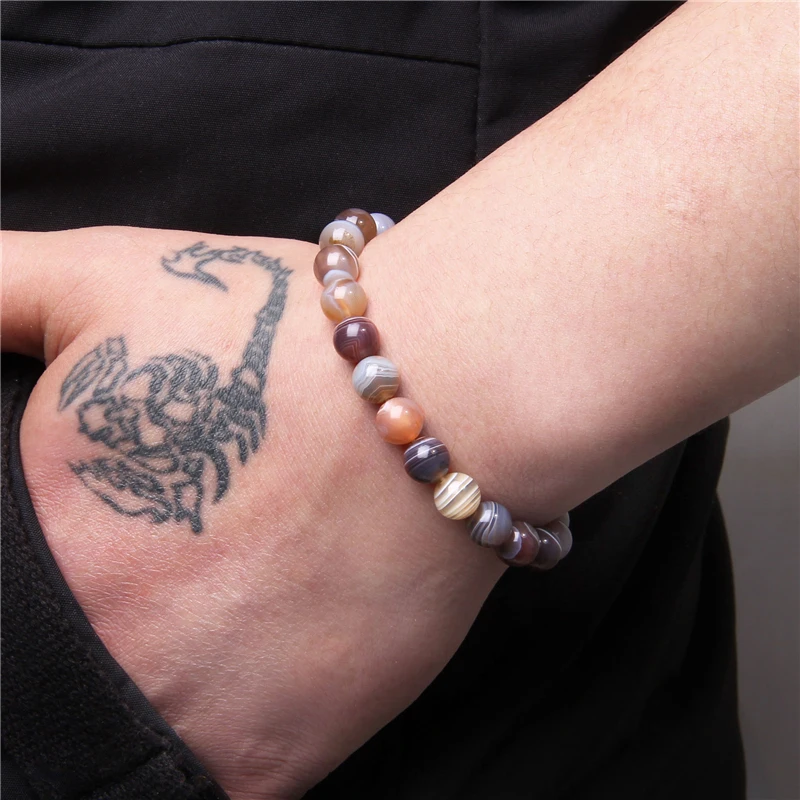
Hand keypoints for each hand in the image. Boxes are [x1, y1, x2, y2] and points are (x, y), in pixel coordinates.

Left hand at [2, 226, 506, 799]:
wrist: (447, 387)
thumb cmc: (278, 333)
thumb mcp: (103, 280)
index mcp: (36, 546)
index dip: (56, 565)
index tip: (94, 553)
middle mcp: (96, 652)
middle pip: (64, 670)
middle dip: (105, 618)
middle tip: (173, 572)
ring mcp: (191, 720)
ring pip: (132, 737)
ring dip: (162, 684)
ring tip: (217, 616)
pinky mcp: (281, 759)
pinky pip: (216, 782)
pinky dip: (222, 731)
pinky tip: (258, 658)